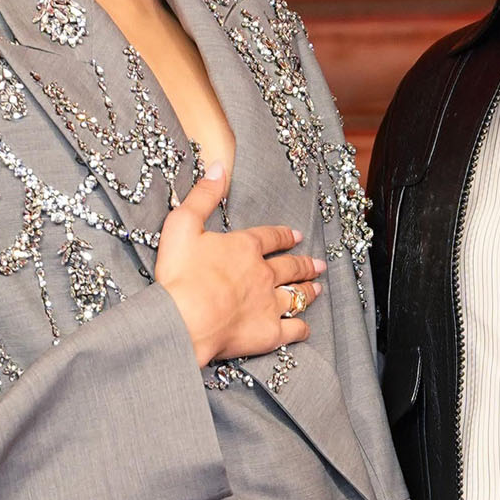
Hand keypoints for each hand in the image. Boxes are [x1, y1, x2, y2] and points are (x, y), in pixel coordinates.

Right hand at [156, 163, 324, 367]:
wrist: (186, 318)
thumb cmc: (181, 273)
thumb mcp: (183, 223)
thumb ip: (203, 195)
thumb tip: (218, 167)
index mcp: (244, 247)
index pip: (270, 237)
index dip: (284, 235)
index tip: (297, 235)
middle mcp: (263, 273)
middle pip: (290, 266)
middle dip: (304, 263)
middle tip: (318, 264)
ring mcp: (269, 303)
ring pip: (296, 295)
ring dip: (308, 290)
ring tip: (317, 288)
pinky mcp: (269, 332)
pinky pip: (293, 330)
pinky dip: (301, 328)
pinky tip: (305, 328)